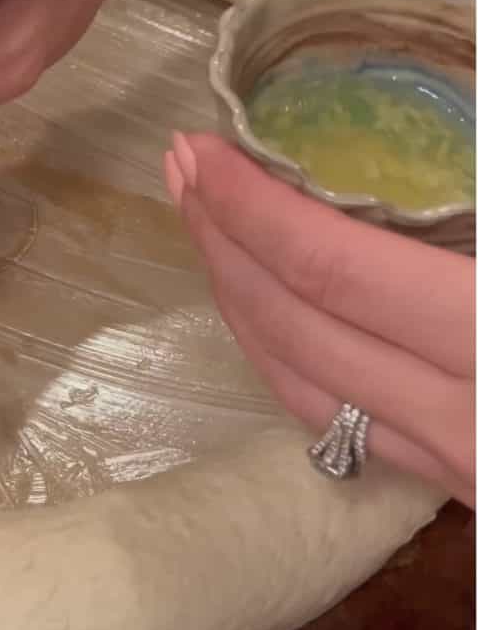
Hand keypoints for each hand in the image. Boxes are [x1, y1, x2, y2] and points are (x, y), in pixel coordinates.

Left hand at [164, 132, 474, 506]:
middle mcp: (454, 416)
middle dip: (220, 237)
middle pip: (288, 321)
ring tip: (202, 222)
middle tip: (179, 168)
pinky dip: (275, 352)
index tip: (199, 151)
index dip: (249, 206)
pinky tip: (254, 306)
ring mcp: (448, 461)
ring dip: (233, 293)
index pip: (327, 267)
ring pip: (294, 377)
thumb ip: (462, 211)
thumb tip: (398, 155)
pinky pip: (328, 414)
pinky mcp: (450, 478)